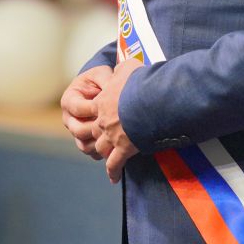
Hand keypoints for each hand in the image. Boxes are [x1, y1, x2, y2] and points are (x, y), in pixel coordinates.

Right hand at [60, 64, 112, 156]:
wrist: (99, 89)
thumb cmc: (99, 80)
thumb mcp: (101, 74)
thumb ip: (106, 80)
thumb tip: (115, 86)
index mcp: (69, 100)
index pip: (78, 109)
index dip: (95, 110)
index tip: (112, 108)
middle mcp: (68, 118)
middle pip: (79, 131)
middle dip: (98, 129)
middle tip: (116, 126)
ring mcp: (75, 132)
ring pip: (84, 145)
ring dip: (101, 144)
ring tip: (118, 138)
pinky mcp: (84, 142)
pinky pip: (91, 152)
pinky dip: (103, 152)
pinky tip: (117, 146)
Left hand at [94, 57, 143, 183]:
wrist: (149, 99)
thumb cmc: (140, 81)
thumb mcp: (129, 68)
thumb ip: (123, 69)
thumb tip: (123, 65)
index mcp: (102, 102)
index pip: (94, 111)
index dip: (97, 114)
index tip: (99, 117)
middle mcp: (103, 121)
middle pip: (95, 131)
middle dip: (98, 135)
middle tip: (103, 138)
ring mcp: (112, 136)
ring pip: (102, 148)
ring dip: (104, 152)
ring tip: (107, 156)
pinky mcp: (124, 149)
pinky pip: (114, 164)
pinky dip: (112, 171)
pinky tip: (113, 178)